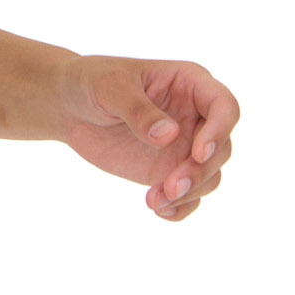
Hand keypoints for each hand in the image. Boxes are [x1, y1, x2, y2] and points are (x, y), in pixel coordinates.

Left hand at [51, 54, 237, 221]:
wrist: (70, 106)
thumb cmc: (92, 82)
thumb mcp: (109, 87)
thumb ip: (138, 109)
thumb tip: (169, 136)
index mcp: (189, 83)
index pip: (224, 106)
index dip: (220, 131)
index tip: (199, 154)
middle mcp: (195, 116)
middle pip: (221, 148)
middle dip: (200, 172)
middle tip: (171, 187)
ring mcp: (185, 145)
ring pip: (209, 175)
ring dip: (190, 193)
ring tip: (156, 201)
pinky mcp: (169, 169)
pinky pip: (190, 194)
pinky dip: (181, 208)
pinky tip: (160, 211)